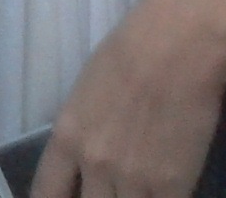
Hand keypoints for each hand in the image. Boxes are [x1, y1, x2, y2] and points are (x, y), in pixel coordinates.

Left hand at [32, 0, 225, 197]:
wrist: (179, 42)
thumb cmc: (132, 48)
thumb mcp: (89, 91)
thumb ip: (86, 130)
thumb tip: (90, 155)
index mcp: (67, 138)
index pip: (46, 193)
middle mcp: (93, 165)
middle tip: (111, 189)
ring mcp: (132, 179)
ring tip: (140, 187)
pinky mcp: (171, 184)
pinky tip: (168, 188)